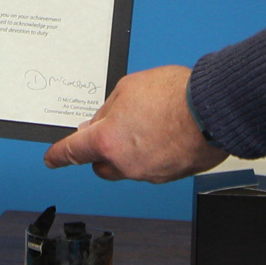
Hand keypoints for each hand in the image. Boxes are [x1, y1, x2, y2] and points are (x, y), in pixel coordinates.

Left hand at [44, 65, 224, 181]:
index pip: (73, 152)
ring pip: (129, 167)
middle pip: (101, 165)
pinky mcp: (170, 176)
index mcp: (108, 141)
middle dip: (103, 151)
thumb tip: (102, 121)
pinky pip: (153, 168)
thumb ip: (109, 108)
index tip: (52, 159)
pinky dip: (154, 155)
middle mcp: (126, 164)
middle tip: (116, 130)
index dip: (58, 156)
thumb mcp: (128, 87)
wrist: (213, 110)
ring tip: (151, 124)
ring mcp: (149, 174)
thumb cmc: (175, 96)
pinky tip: (166, 135)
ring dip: (132, 152)